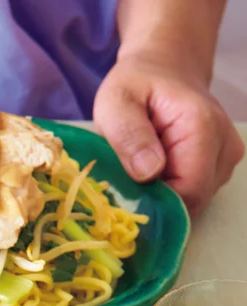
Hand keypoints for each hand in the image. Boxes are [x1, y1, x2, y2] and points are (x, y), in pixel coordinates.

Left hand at [94, 52, 243, 215]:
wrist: (165, 66)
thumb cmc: (137, 82)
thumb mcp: (117, 101)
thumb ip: (129, 135)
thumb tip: (148, 173)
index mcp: (202, 128)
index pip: (188, 190)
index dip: (156, 203)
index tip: (125, 197)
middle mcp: (224, 145)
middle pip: (193, 200)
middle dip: (157, 201)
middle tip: (126, 181)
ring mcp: (226, 157)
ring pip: (194, 199)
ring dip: (163, 195)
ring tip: (139, 169)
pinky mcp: (220, 164)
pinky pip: (195, 192)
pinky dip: (171, 189)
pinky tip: (153, 171)